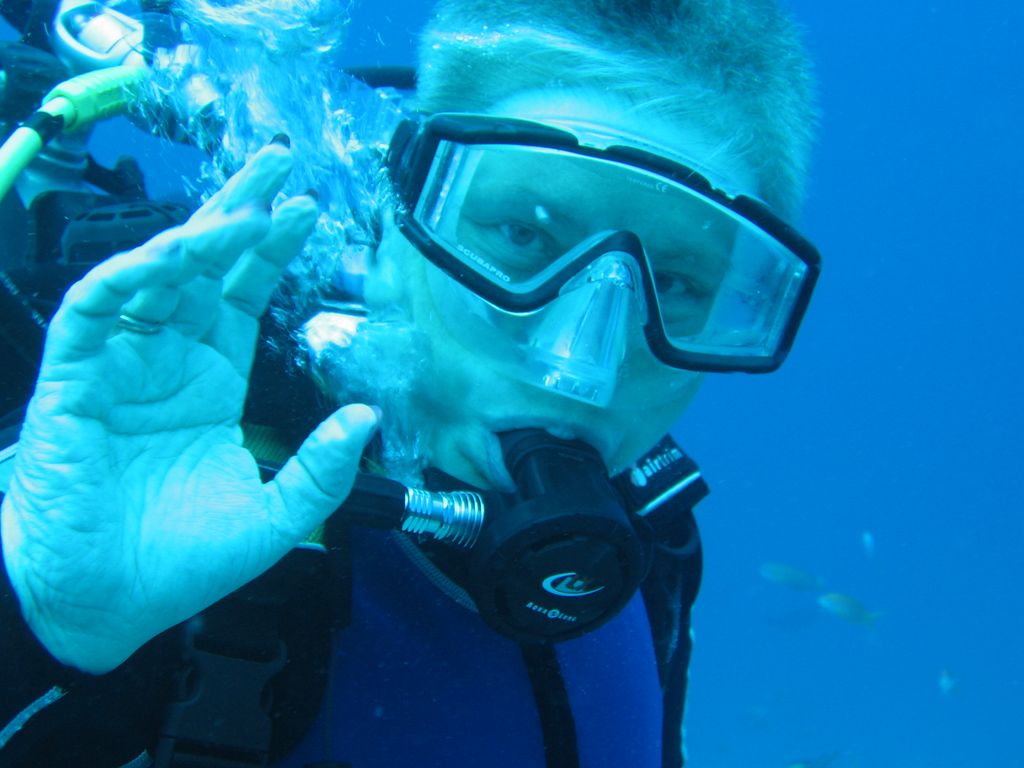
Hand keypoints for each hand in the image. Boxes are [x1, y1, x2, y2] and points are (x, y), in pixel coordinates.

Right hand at [0, 142, 377, 672]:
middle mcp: (167, 360)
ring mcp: (120, 364)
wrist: (104, 604)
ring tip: (250, 203)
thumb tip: (367, 417)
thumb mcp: (274, 517)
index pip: (243, 295)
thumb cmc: (178, 561)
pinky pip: (98, 308)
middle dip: (240, 208)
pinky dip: (135, 274)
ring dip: (198, 232)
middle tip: (280, 160)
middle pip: (203, 265)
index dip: (272, 251)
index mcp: (211, 381)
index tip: (309, 210)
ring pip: (154, 273)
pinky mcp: (74, 379)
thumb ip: (321, 470)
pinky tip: (179, 251)